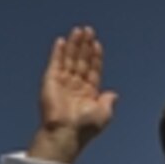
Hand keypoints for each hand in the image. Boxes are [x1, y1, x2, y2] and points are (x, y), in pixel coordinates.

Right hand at [28, 26, 116, 163]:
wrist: (66, 133)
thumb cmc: (85, 128)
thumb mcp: (104, 114)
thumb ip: (108, 101)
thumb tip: (114, 94)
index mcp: (87, 94)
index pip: (92, 70)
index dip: (95, 56)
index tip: (97, 44)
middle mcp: (74, 87)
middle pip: (81, 61)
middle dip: (84, 46)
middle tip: (88, 30)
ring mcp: (62, 83)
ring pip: (69, 59)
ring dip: (73, 45)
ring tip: (78, 30)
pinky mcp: (50, 82)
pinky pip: (54, 63)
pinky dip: (57, 52)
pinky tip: (62, 41)